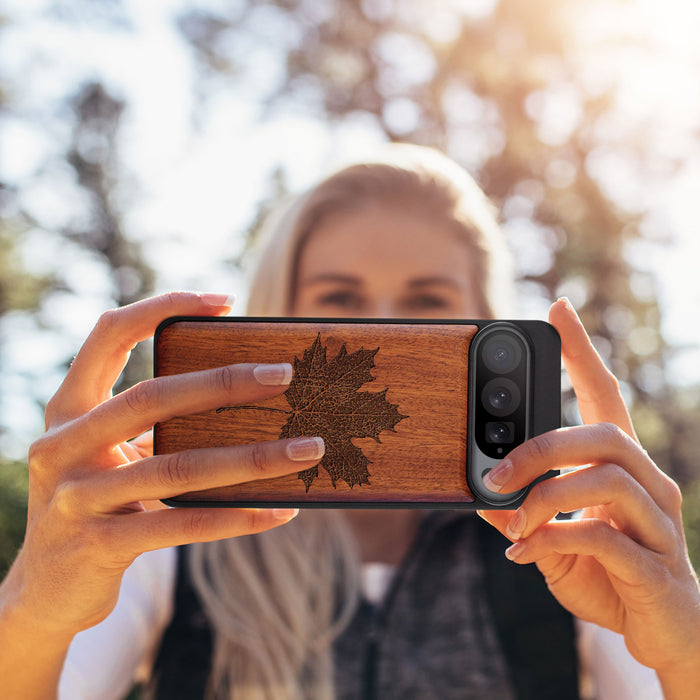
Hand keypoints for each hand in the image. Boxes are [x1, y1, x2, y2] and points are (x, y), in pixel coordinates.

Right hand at [3, 292, 324, 639]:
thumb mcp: (112, 455)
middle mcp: (62, 446)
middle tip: (284, 374)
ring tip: (308, 449)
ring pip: (178, 467)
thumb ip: (155, 426)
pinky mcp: (99, 546)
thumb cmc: (98, 503)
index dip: (162, 307)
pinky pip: (183, 524)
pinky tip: (280, 511)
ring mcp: (76, 498)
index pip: (109, 334)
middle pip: (151, 397)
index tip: (224, 301)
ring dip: (253, 457)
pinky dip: (238, 517)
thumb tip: (249, 397)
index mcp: (68, 409)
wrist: (46, 590)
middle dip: (224, 382)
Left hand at [478, 298, 699, 691]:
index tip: (558, 309)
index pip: (605, 396)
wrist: (664, 635)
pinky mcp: (656, 566)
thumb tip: (480, 497)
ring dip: (545, 497)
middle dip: (541, 447)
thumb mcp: (554, 541)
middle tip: (495, 472)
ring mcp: (659, 523)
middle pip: (604, 434)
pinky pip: (603, 537)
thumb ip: (523, 516)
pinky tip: (525, 554)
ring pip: (606, 479)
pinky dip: (553, 539)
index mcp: (622, 468)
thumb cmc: (609, 577)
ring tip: (512, 522)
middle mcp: (649, 484)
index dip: (582, 352)